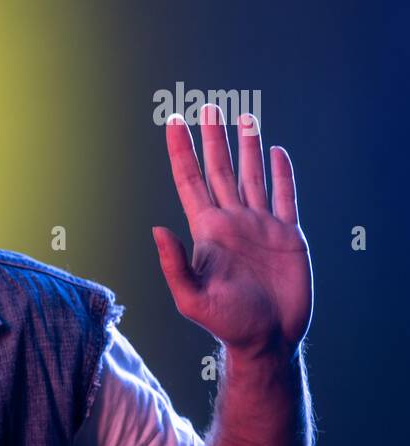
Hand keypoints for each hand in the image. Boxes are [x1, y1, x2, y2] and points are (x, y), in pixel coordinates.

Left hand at [153, 104, 312, 360]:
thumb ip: (174, 264)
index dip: (181, 150)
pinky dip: (282, 173)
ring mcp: (260, 226)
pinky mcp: (288, 236)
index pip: (189, 180)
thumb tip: (157, 229)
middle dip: (214, 138)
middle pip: (220, 169)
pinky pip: (285, 196)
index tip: (175, 121)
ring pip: (252, 176)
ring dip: (249, 147)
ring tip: (245, 117)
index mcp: (207, 230)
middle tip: (210, 105)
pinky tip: (276, 152)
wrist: (268, 339)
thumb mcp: (192, 297)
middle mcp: (232, 221)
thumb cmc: (226, 324)